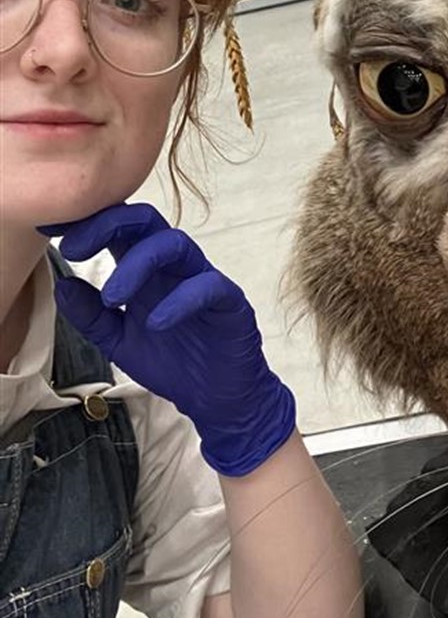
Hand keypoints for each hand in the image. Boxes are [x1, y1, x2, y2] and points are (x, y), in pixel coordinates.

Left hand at [39, 203, 295, 475]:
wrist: (214, 398)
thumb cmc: (172, 363)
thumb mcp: (118, 341)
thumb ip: (91, 315)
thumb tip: (63, 284)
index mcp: (146, 270)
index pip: (119, 227)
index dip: (86, 221)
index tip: (48, 230)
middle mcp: (174, 267)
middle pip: (146, 220)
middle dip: (108, 224)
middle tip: (74, 249)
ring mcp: (203, 280)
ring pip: (175, 244)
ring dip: (138, 264)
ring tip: (113, 298)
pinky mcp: (230, 302)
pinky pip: (208, 285)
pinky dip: (180, 300)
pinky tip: (157, 324)